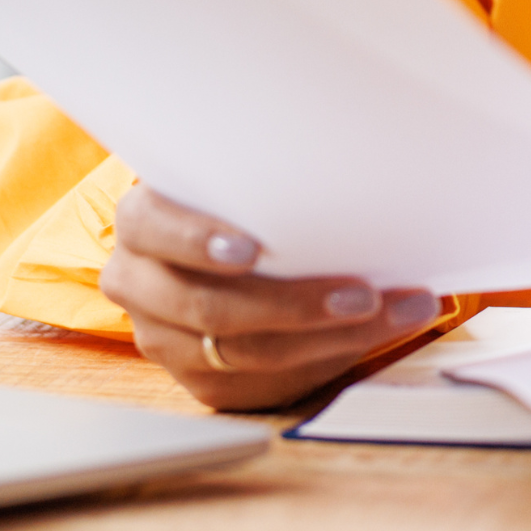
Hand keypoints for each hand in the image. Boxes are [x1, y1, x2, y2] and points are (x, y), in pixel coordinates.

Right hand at [99, 185, 441, 410]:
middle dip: (296, 305)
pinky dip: (327, 358)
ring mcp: (164, 339)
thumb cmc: (233, 192)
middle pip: (212, 309)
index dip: (199, 242)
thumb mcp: (230, 169)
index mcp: (141, 221)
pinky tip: (373, 334)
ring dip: (329, 338)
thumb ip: (258, 168)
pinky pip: (264, 383)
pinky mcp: (200, 378)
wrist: (209, 237)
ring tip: (390, 314)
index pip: (156, 230)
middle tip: (364, 295)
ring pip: (246, 354)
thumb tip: (348, 147)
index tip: (251, 251)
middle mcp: (139, 284)